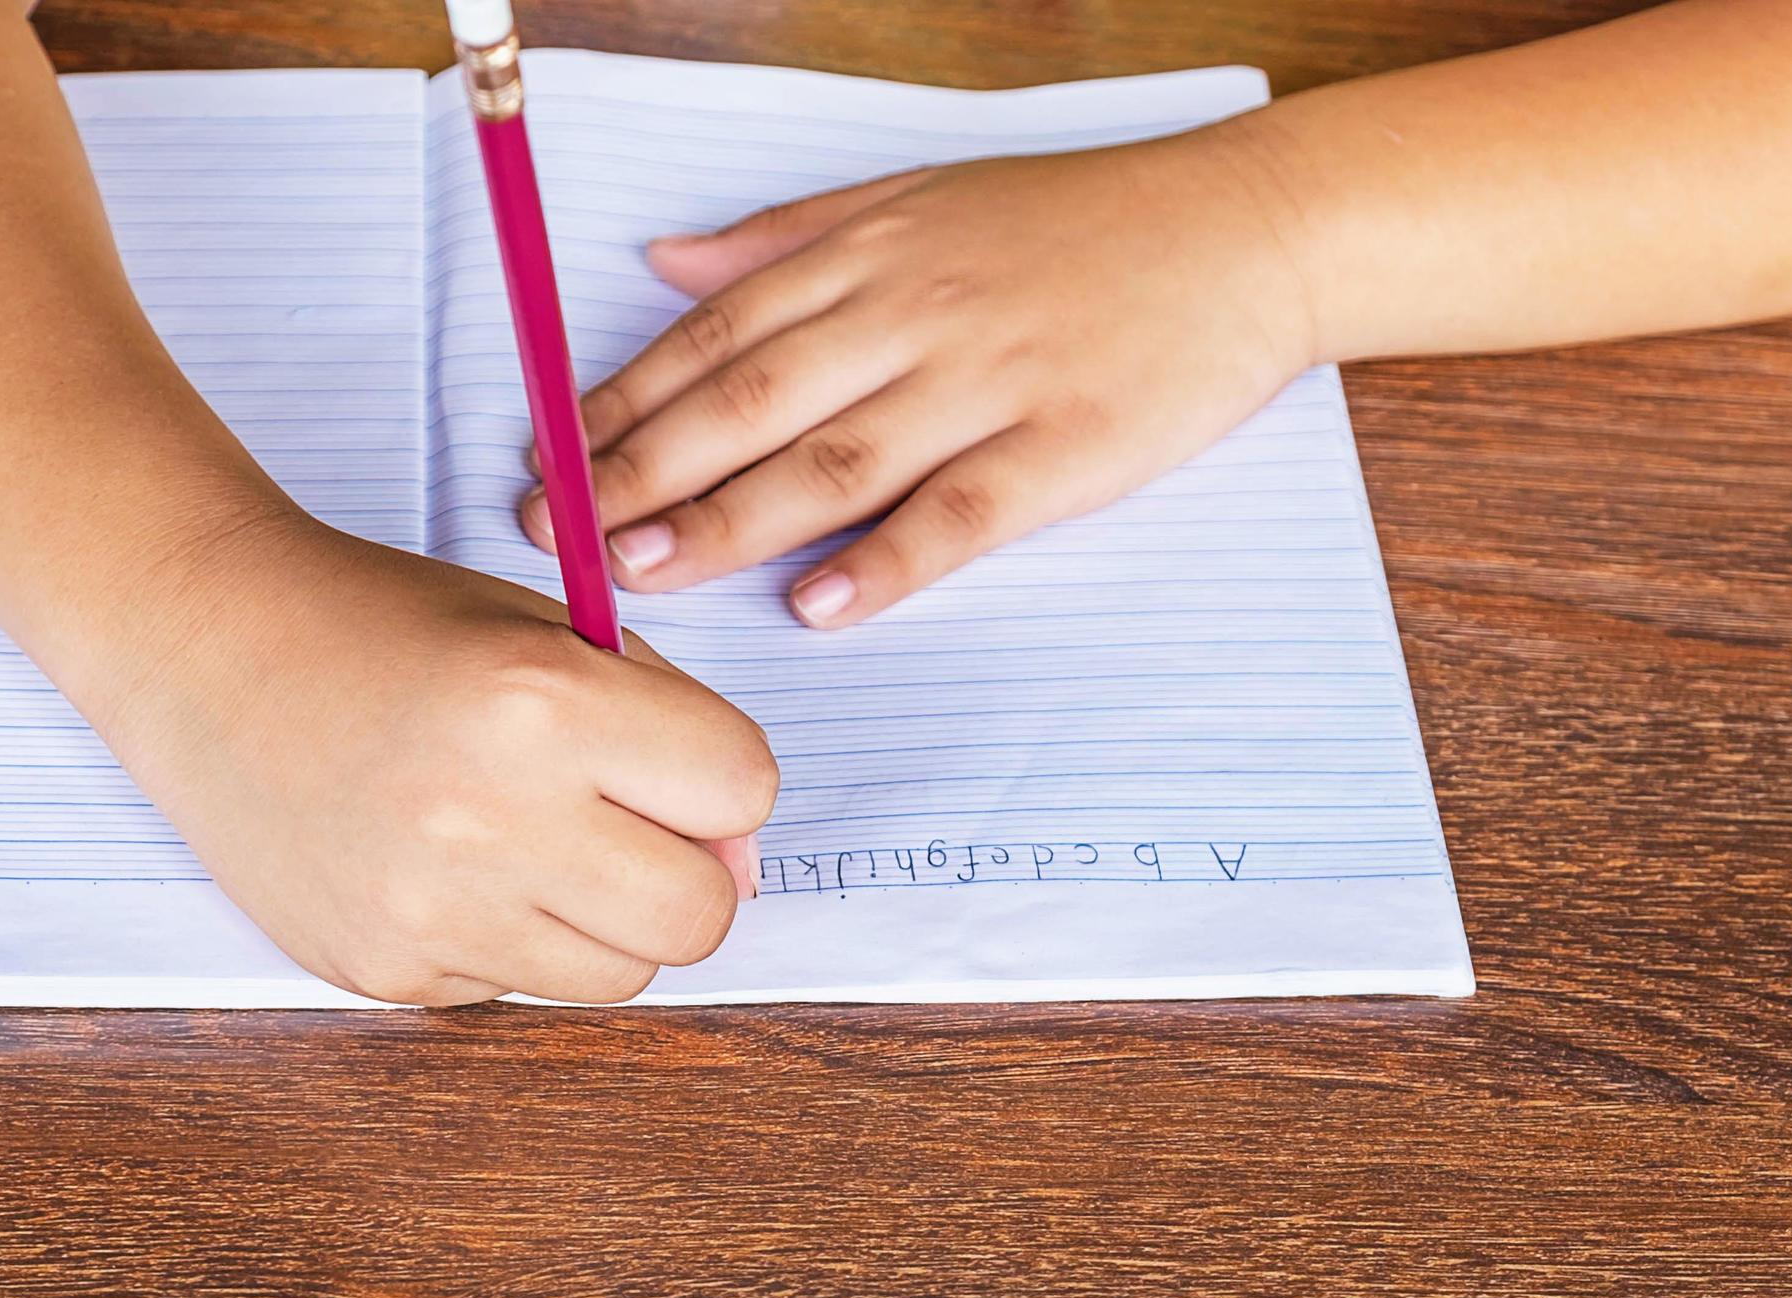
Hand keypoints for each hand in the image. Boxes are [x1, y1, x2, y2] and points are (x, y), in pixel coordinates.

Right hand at [82, 512, 777, 1005]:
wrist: (205, 648)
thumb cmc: (390, 628)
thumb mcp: (548, 631)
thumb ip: (668, 730)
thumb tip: (742, 865)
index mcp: (542, 703)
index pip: (742, 789)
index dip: (718, 777)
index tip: (668, 761)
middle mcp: (489, 819)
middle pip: (699, 915)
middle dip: (687, 873)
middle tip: (626, 828)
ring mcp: (432, 912)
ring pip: (621, 976)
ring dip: (602, 919)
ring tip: (527, 844)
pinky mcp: (386, 973)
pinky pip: (517, 988)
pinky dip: (507, 938)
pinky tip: (438, 864)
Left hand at [521, 123, 1319, 626]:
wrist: (1244, 232)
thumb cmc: (1079, 223)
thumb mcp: (919, 198)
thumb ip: (787, 237)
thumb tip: (662, 259)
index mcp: (869, 259)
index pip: (716, 336)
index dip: (621, 401)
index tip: (547, 457)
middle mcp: (912, 316)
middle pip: (750, 402)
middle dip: (641, 469)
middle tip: (558, 533)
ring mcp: (988, 384)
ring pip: (834, 460)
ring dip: (730, 520)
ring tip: (645, 572)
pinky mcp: (1063, 449)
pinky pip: (959, 514)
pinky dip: (886, 561)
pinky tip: (819, 606)